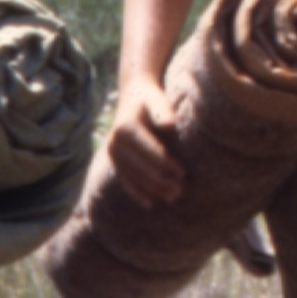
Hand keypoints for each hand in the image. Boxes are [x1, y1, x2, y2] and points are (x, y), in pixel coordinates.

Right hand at [105, 75, 186, 204]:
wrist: (133, 94)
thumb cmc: (150, 98)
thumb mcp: (156, 99)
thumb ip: (163, 110)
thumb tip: (170, 124)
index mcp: (126, 128)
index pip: (149, 151)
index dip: (166, 163)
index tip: (183, 173)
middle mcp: (115, 142)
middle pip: (141, 167)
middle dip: (161, 181)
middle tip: (181, 191)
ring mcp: (113, 153)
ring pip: (134, 177)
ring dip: (153, 189)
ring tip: (173, 197)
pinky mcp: (115, 160)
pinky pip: (125, 179)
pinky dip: (137, 192)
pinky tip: (150, 204)